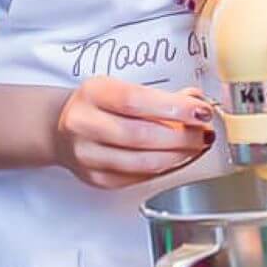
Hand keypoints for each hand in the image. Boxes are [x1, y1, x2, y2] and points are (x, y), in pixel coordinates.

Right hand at [55, 78, 214, 188]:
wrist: (61, 128)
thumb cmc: (99, 105)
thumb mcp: (121, 87)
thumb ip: (159, 96)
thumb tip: (197, 103)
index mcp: (93, 93)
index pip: (137, 101)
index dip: (175, 108)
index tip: (201, 111)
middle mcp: (84, 125)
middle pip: (142, 135)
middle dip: (183, 136)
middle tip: (205, 132)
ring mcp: (88, 156)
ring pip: (143, 162)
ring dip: (179, 156)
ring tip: (197, 146)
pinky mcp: (97, 179)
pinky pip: (140, 178)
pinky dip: (166, 169)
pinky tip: (179, 158)